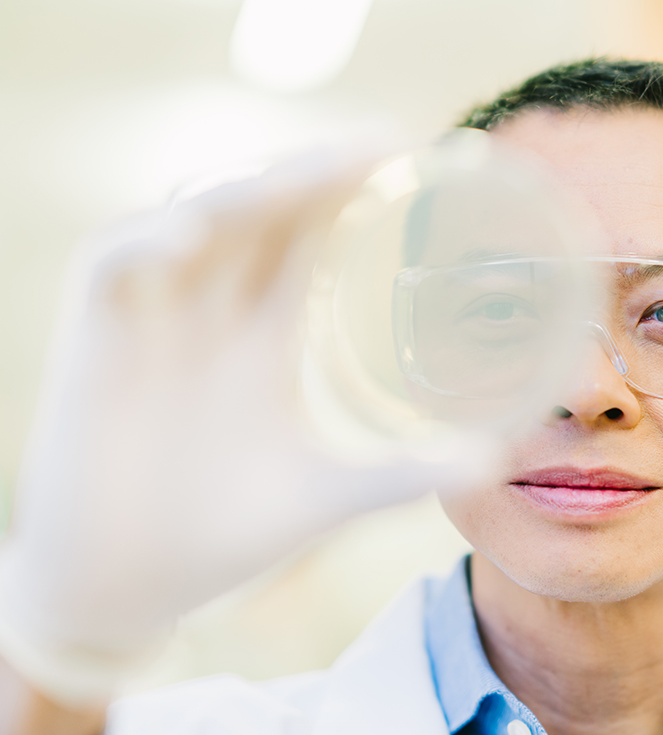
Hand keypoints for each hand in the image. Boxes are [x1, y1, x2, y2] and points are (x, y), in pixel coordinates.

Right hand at [0, 151, 487, 704]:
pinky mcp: (94, 340)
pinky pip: (113, 263)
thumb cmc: (224, 536)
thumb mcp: (328, 495)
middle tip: (384, 144)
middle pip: (264, 213)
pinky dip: (149, 240)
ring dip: (247, 190)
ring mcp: (154, 319)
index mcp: (266, 336)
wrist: (128, 590)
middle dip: (317, 173)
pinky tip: (197, 235)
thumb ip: (404, 474)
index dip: (353, 194)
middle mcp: (214, 311)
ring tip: (312, 174)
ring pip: (195, 219)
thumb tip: (497, 463)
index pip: (312, 238)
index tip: (418, 160)